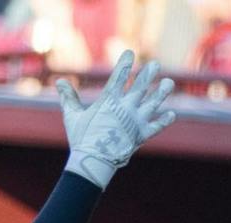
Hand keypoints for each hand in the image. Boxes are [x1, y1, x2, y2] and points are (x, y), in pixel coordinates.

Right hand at [57, 50, 175, 189]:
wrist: (94, 162)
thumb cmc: (81, 139)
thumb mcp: (73, 116)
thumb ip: (69, 98)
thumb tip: (60, 81)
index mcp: (109, 101)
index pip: (119, 77)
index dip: (125, 64)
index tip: (130, 53)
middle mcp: (125, 108)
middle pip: (140, 87)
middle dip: (148, 75)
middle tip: (155, 65)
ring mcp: (135, 121)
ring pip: (152, 104)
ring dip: (161, 93)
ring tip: (169, 83)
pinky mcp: (141, 135)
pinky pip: (156, 126)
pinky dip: (163, 121)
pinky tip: (171, 114)